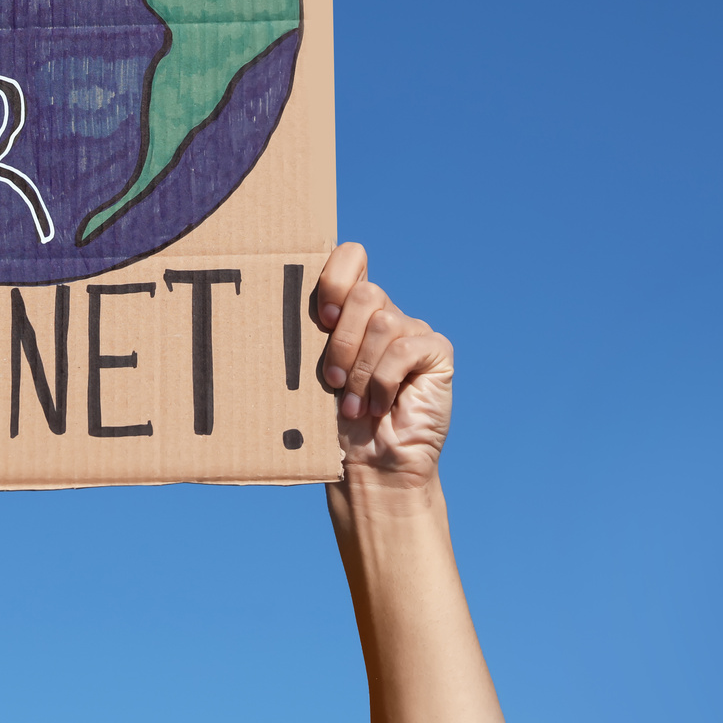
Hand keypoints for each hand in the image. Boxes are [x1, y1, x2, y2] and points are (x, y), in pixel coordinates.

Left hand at [314, 242, 455, 489]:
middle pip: (365, 292)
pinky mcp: (436, 352)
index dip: (335, 277)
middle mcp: (382, 314)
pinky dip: (384, 381)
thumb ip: (310, 334)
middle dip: (342, 340)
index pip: (350, 257)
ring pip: (383, 322)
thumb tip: (287, 302)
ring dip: (361, 370)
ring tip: (354, 406)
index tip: (322, 318)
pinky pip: (406, 349)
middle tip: (331, 380)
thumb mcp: (312, 370)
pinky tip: (379, 406)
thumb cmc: (332, 422)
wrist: (367, 465)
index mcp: (349, 310)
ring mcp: (411, 331)